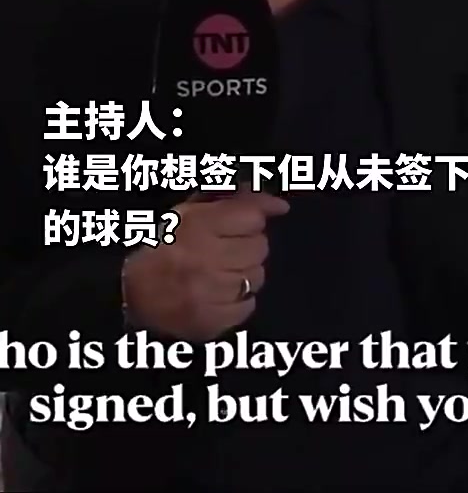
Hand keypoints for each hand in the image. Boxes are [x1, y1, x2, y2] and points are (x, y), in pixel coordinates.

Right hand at [121, 188, 289, 340]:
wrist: (133, 293)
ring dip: (244, 272)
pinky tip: (220, 293)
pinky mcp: (211, 321)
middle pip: (260, 247)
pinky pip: (248, 306)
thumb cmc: (167, 246)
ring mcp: (209, 293)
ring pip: (257, 277)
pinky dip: (239, 300)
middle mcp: (204, 258)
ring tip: (221, 272)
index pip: (253, 217)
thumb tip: (279, 205)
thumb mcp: (192, 213)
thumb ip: (235, 200)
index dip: (249, 220)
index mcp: (197, 225)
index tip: (238, 225)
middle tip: (226, 249)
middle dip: (248, 245)